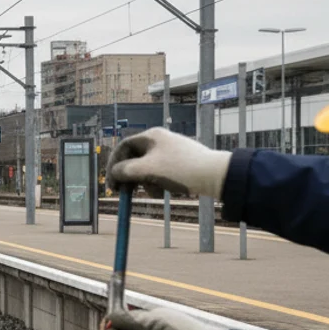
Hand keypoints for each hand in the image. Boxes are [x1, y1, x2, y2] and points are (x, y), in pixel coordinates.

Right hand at [107, 127, 231, 197]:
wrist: (216, 175)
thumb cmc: (181, 169)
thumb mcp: (148, 170)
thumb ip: (126, 170)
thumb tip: (114, 173)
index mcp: (151, 136)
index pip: (123, 148)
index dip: (114, 166)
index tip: (112, 183)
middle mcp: (159, 141)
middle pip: (134, 159)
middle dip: (130, 177)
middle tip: (125, 193)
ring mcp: (170, 152)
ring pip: (146, 168)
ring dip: (144, 183)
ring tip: (153, 192)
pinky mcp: (179, 164)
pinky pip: (160, 173)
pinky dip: (157, 183)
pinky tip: (164, 192)